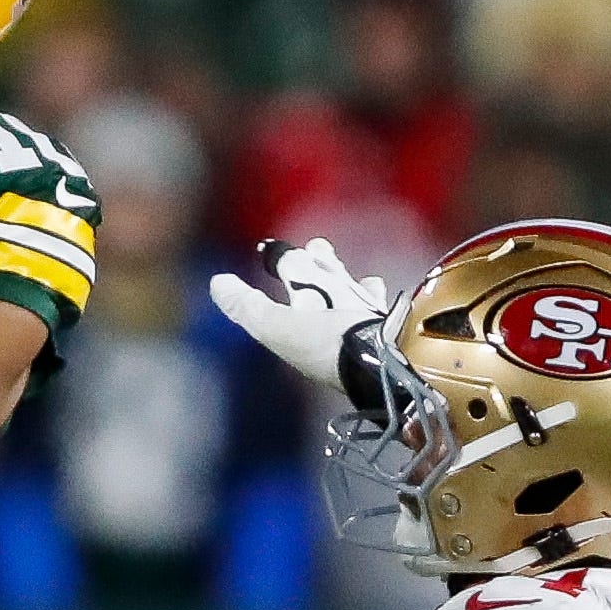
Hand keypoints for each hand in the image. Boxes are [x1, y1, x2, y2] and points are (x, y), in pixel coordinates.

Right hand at [208, 237, 389, 393]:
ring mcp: (369, 304)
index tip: (269, 249)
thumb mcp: (276, 328)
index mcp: (309, 282)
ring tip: (359, 277)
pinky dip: (378, 302)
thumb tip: (218, 281)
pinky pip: (382, 306)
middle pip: (327, 266)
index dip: (278, 255)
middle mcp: (340, 287)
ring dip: (352, 279)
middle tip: (318, 246)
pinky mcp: (392, 324)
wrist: (385, 363)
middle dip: (320, 257)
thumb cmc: (325, 343)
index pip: (289, 260)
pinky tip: (383, 306)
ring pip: (357, 284)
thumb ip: (247, 306)